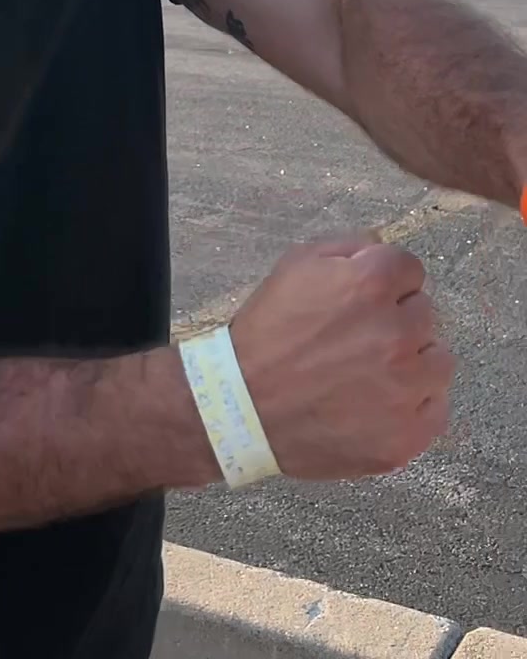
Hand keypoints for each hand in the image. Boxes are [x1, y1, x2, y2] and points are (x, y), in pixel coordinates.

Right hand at [230, 234, 453, 481]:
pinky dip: (414, 404)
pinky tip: (379, 402)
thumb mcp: (297, 264)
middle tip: (359, 338)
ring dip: (413, 361)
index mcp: (371, 284)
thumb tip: (385, 253)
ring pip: (438, 360)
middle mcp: (397, 333)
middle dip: (397, 320)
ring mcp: (405, 388)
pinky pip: (435, 408)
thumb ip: (351, 247)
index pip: (411, 269)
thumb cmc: (269, 332)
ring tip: (371, 372)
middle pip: (425, 313)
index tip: (363, 300)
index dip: (384, 282)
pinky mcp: (406, 435)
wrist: (242, 406)